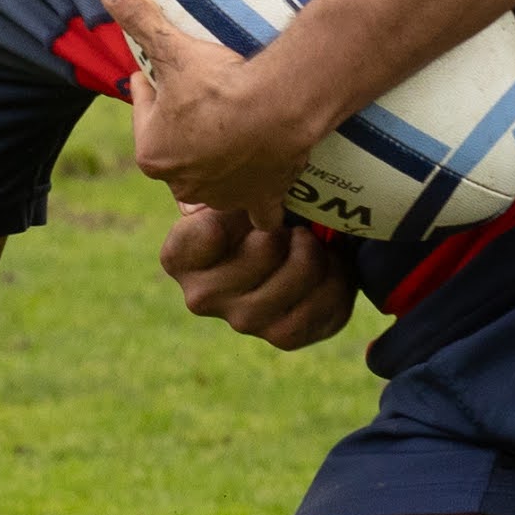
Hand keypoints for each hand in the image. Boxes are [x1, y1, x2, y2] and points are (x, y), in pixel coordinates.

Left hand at [99, 0, 326, 227]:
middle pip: (178, 146)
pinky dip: (260, 205)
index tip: (161, 69)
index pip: (144, 110)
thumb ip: (139, 18)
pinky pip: (258, 210)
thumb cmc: (220, 84)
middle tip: (198, 96)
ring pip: (213, 179)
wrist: (278, 108)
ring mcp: (223, 194)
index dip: (151, 85)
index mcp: (152, 153)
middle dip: (182, 126)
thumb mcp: (172, 48)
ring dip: (216, 162)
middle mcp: (182, 182)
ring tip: (229, 132)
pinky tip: (263, 195)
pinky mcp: (260, 198)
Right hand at [162, 201, 354, 350]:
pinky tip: (330, 264)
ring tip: (311, 240)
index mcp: (180, 258)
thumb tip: (247, 178)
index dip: (243, 211)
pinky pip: (319, 307)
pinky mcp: (283, 335)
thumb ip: (228, 184)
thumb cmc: (252, 213)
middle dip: (287, 230)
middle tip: (291, 223)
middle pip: (261, 254)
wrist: (286, 250)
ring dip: (313, 254)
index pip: (207, 232)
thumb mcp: (233, 191)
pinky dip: (334, 279)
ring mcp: (242, 321)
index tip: (253, 206)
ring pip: (293, 281)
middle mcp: (202, 296)